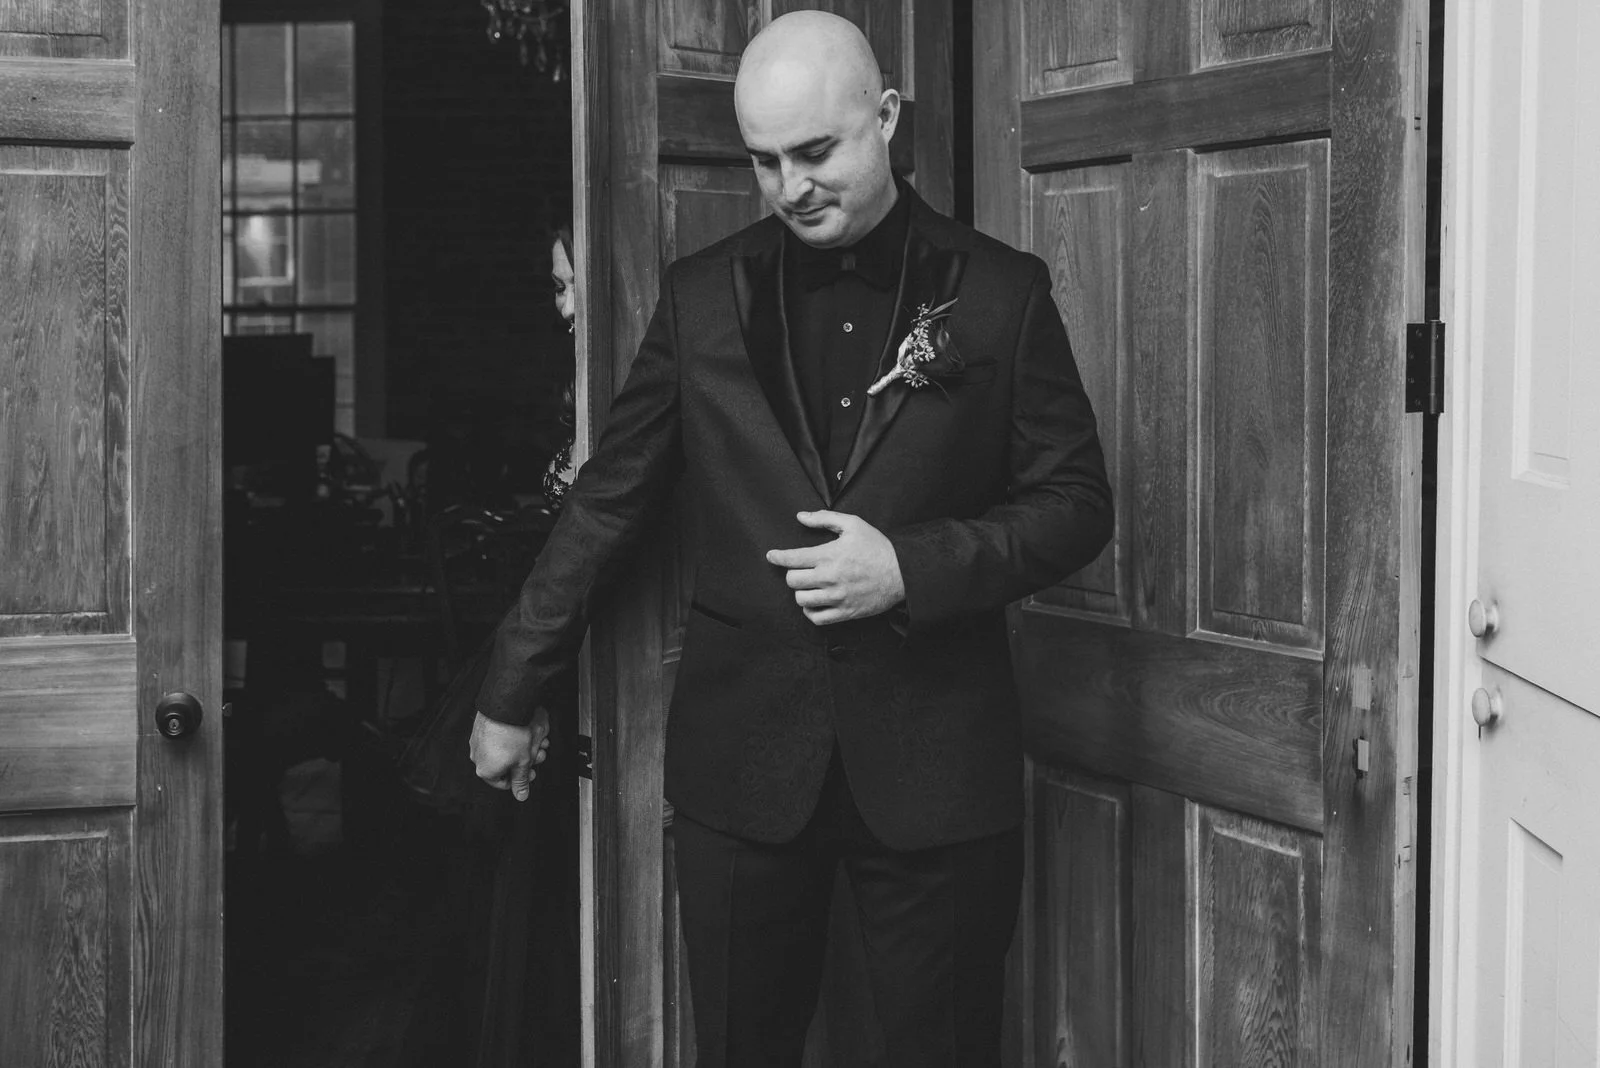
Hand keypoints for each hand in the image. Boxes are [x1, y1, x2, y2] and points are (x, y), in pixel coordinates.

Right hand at [469, 708, 550, 800]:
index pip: (504, 783)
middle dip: (524, 761)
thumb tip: (521, 796)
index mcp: (486, 771)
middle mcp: (477, 757)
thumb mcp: (522, 762)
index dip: (521, 779)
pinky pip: (497, 738)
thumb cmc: (512, 735)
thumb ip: (521, 780)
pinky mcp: (481, 728)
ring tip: (536, 741)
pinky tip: (525, 732)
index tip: (531, 772)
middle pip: (505, 765)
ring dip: (522, 749)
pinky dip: (512, 737)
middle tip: (537, 755)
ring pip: (503, 751)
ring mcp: (478, 741)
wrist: (505, 706)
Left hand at [766, 511, 905, 625]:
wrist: (902, 573)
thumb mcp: (853, 525)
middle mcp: (829, 578)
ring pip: (801, 600)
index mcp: (828, 555)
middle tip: (801, 571)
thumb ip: (825, 518)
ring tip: (810, 586)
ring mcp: (836, 597)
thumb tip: (801, 517)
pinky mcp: (845, 612)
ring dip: (801, 592)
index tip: (772, 556)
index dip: (777, 557)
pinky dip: (811, 611)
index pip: (792, 559)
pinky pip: (816, 618)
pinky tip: (815, 602)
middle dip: (793, 574)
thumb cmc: (878, 547)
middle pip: (792, 581)